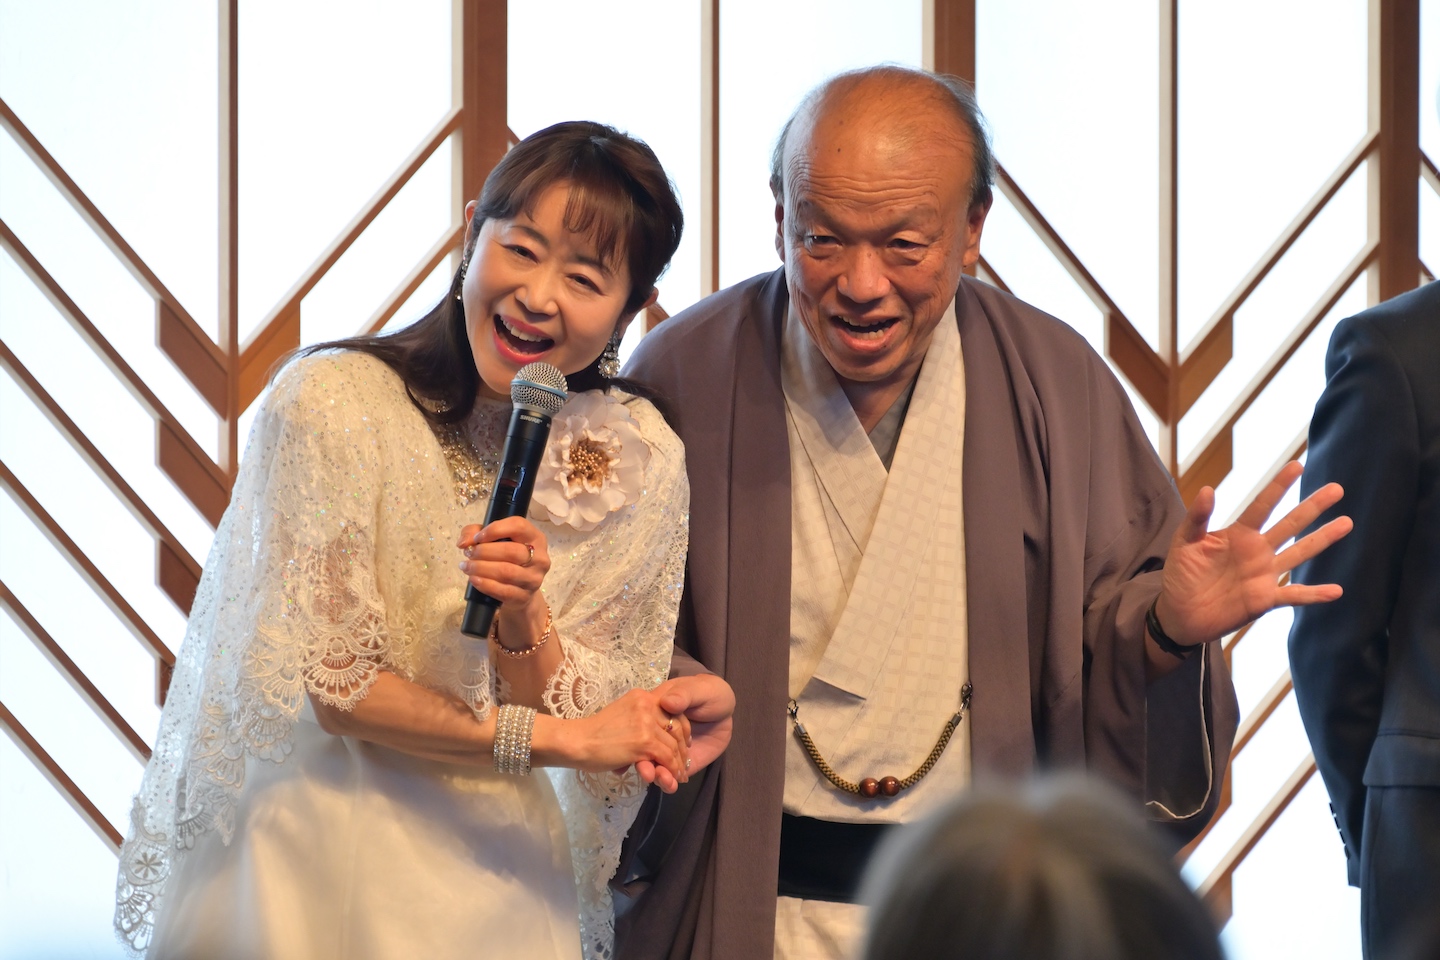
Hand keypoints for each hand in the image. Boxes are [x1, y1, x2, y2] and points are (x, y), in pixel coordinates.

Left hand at [457, 518, 550, 644]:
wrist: (519, 591)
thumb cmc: (506, 559)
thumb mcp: (492, 540)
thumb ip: (474, 532)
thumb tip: (464, 542)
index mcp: (535, 537)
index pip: (519, 526)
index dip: (496, 529)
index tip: (478, 537)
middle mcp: (540, 557)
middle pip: (511, 551)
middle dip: (484, 551)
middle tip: (469, 553)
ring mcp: (534, 579)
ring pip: (506, 572)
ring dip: (481, 568)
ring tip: (466, 566)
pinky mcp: (525, 596)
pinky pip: (504, 591)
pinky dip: (485, 584)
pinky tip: (474, 580)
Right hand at [536, 688, 690, 792]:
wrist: (577, 741)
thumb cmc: (594, 733)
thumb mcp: (623, 716)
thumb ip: (640, 722)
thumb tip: (656, 743)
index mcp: (642, 696)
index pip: (674, 709)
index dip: (682, 728)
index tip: (682, 743)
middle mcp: (647, 704)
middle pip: (677, 727)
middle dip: (682, 748)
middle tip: (683, 763)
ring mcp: (646, 722)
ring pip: (673, 745)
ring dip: (678, 764)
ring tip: (680, 775)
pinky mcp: (644, 742)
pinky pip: (666, 758)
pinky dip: (672, 770)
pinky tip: (672, 779)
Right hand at [633, 674, 734, 786]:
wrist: (725, 712)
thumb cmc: (709, 693)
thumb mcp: (698, 690)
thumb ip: (683, 695)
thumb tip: (668, 703)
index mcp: (655, 708)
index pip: (642, 722)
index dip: (638, 737)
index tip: (635, 749)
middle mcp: (655, 729)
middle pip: (645, 747)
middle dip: (645, 762)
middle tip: (647, 774)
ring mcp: (664, 747)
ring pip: (654, 762)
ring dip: (655, 774)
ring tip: (662, 780)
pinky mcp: (677, 761)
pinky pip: (668, 773)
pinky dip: (667, 780)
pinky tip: (671, 785)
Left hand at [1156, 461, 1351, 646]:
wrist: (1180, 612)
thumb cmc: (1182, 574)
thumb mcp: (1184, 542)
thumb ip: (1197, 518)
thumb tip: (1208, 489)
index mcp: (1239, 534)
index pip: (1262, 506)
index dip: (1278, 486)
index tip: (1297, 465)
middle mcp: (1257, 551)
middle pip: (1290, 524)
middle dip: (1312, 506)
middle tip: (1336, 489)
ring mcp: (1264, 574)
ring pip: (1299, 553)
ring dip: (1322, 539)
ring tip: (1346, 523)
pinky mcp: (1265, 599)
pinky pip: (1294, 595)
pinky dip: (1314, 594)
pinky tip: (1336, 591)